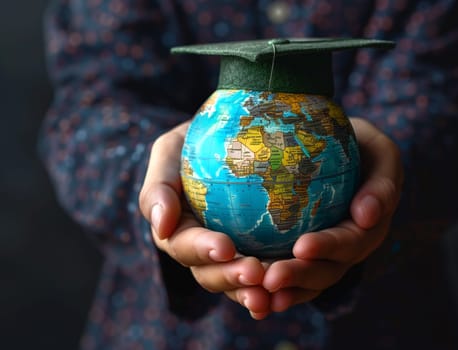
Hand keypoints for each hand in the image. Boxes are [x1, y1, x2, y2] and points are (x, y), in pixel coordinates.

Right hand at [139, 121, 270, 317]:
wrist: (231, 135)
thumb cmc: (195, 142)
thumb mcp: (170, 151)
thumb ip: (159, 186)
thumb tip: (160, 226)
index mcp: (177, 231)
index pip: (185, 245)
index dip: (203, 250)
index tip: (225, 246)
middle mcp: (202, 251)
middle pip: (211, 274)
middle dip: (231, 277)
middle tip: (255, 273)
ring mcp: (232, 257)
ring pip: (239, 284)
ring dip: (252, 293)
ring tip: (270, 296)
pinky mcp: (261, 253)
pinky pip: (268, 274)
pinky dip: (278, 285)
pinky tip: (290, 291)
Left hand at [261, 117, 402, 313]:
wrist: (339, 150)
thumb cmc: (359, 146)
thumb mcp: (380, 152)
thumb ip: (382, 184)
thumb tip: (365, 217)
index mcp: (367, 228)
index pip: (349, 242)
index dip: (328, 247)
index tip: (302, 246)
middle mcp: (346, 251)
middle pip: (324, 272)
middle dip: (298, 277)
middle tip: (270, 279)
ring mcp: (323, 258)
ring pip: (304, 283)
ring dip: (282, 291)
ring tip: (257, 296)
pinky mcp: (300, 257)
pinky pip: (287, 278)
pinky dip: (270, 290)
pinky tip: (249, 293)